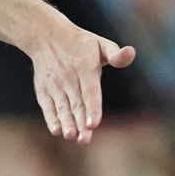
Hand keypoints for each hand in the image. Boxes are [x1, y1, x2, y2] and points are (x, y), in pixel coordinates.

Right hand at [23, 15, 134, 144]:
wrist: (47, 36)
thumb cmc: (81, 44)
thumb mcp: (100, 44)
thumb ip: (116, 54)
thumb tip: (130, 52)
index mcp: (85, 67)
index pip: (90, 91)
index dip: (92, 108)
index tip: (93, 124)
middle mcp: (69, 77)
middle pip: (76, 104)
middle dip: (80, 123)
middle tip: (84, 139)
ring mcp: (55, 84)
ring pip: (62, 107)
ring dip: (66, 122)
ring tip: (70, 136)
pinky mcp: (43, 89)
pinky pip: (47, 106)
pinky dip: (51, 118)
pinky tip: (56, 130)